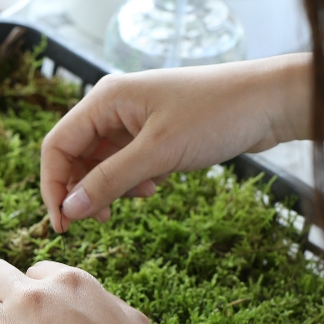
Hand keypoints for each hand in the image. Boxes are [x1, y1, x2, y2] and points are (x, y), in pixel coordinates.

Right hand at [42, 54, 311, 230]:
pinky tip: (157, 186)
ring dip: (113, 188)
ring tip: (142, 197)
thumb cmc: (217, 114)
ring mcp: (134, 119)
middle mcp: (114, 105)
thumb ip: (111, 181)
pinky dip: (134, 181)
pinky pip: (126, 163)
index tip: (63, 224)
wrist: (270, 102)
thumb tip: (70, 210)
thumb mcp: (159, 153)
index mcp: (106, 98)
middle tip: (101, 221)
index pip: (58, 146)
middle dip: (84, 190)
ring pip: (102, 163)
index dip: (54, 186)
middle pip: (76, 156)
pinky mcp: (153, 132)